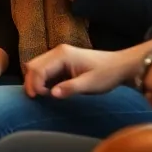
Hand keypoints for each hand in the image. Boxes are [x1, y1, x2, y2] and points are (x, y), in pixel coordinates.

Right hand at [22, 43, 141, 98]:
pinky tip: (49, 90)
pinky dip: (43, 80)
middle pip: (33, 65)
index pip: (37, 69)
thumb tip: (51, 94)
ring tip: (43, 95)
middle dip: (31, 82)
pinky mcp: (62, 61)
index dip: (34, 84)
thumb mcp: (90, 84)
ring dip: (36, 81)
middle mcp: (57, 52)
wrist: (121, 66)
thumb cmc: (107, 74)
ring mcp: (59, 55)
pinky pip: (46, 69)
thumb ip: (70, 88)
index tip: (38, 98)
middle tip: (37, 99)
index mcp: (62, 55)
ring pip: (37, 67)